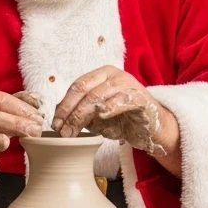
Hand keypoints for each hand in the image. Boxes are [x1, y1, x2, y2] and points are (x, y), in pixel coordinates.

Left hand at [52, 67, 176, 156]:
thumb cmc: (123, 119)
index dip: (64, 105)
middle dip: (70, 112)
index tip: (55, 123)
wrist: (151, 128)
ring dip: (82, 116)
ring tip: (73, 132)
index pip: (77, 86)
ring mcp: (128, 84)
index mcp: (102, 75)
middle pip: (84, 90)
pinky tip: (100, 117)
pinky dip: (108, 108)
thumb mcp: (97, 116)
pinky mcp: (141, 97)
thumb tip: (58, 117)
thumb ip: (81, 112)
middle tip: (62, 131)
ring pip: (97, 97)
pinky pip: (121, 101)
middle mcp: (114, 75)